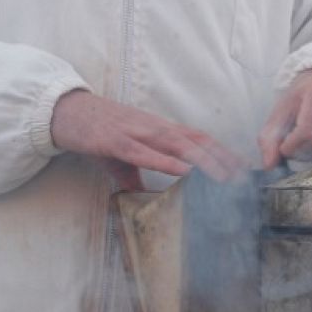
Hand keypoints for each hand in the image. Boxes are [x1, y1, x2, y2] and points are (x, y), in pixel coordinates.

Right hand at [49, 90, 247, 189]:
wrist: (67, 113)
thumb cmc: (97, 133)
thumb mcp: (122, 158)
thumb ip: (137, 176)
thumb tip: (147, 198)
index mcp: (159, 130)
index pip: (199, 139)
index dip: (222, 152)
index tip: (242, 167)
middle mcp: (155, 128)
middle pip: (197, 140)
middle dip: (222, 158)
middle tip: (244, 177)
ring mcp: (138, 133)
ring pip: (178, 144)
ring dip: (203, 160)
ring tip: (224, 176)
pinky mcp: (118, 141)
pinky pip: (147, 152)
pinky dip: (167, 161)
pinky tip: (184, 170)